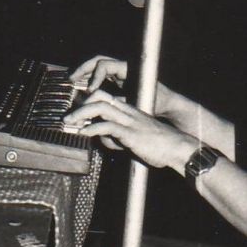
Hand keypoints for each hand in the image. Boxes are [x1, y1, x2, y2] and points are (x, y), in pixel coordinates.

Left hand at [64, 91, 196, 171]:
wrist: (179, 149)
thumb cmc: (160, 146)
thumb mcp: (135, 140)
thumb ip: (118, 138)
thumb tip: (104, 140)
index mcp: (130, 112)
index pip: (105, 97)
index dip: (88, 101)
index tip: (77, 112)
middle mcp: (128, 113)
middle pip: (100, 97)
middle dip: (81, 104)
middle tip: (68, 117)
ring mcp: (129, 121)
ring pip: (100, 107)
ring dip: (81, 114)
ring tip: (70, 123)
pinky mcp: (131, 133)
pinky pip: (107, 126)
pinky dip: (92, 129)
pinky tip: (85, 134)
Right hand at [69, 54, 176, 117]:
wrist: (167, 103)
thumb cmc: (156, 102)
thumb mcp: (138, 103)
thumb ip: (121, 103)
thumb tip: (103, 104)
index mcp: (129, 69)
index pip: (105, 66)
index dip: (95, 77)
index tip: (90, 90)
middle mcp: (124, 67)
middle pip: (98, 60)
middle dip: (83, 68)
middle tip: (71, 78)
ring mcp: (121, 72)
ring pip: (98, 66)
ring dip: (84, 72)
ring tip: (72, 81)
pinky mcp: (118, 79)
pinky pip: (101, 75)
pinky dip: (90, 79)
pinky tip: (81, 89)